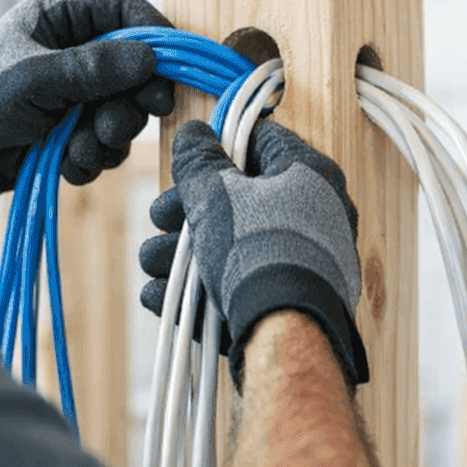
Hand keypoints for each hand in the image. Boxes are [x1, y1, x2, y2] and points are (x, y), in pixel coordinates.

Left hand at [0, 0, 174, 222]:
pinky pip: (109, 144)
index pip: (128, 10)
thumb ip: (93, 68)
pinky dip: (93, 157)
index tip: (171, 66)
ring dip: (109, 137)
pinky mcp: (78, 130)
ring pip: (126, 112)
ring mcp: (81, 93)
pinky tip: (67, 162)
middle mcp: (79, 51)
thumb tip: (151, 59)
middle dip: (130, 104)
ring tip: (80, 148)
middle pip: (138, 69)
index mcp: (64, 18)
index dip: (156, 34)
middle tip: (117, 125)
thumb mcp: (35, 78)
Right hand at [138, 119, 369, 386]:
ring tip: (151, 263)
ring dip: (183, 254)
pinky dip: (200, 290)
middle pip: (242, 198)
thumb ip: (199, 160)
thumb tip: (194, 131)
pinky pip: (241, 285)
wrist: (289, 335)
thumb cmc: (258, 251)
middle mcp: (316, 213)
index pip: (262, 141)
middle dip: (188, 210)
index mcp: (309, 174)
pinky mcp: (292, 303)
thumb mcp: (217, 195)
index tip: (189, 162)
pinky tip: (160, 296)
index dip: (219, 146)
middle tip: (160, 218)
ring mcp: (306, 262)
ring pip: (234, 246)